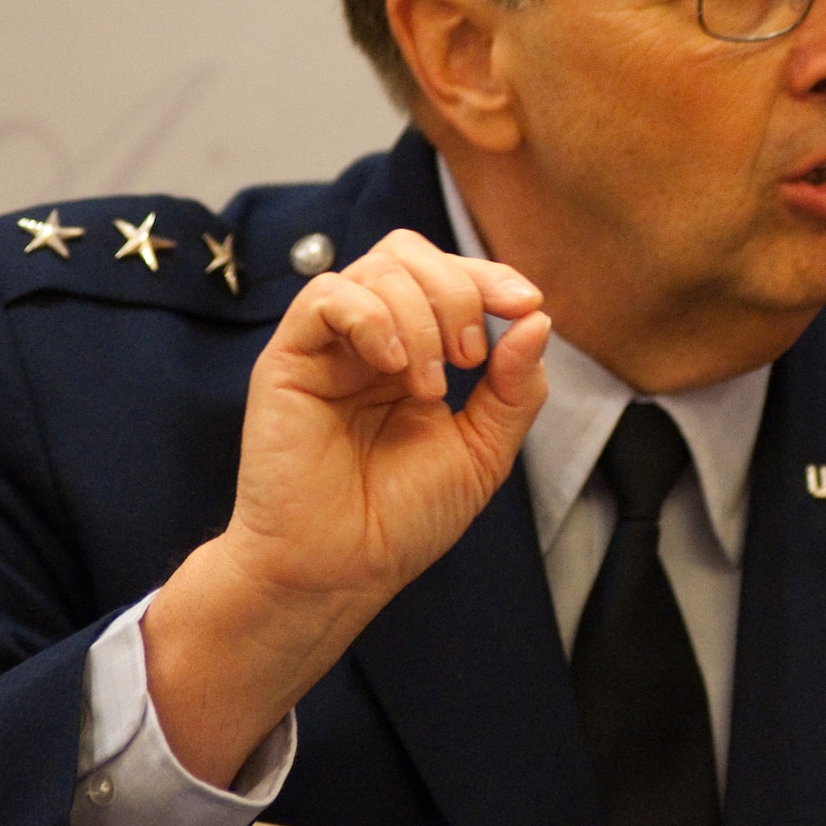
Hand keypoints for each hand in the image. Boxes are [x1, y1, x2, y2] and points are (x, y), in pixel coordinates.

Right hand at [143, 230, 549, 785]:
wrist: (340, 570)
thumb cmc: (400, 520)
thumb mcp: (483, 451)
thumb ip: (515, 388)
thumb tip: (536, 321)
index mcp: (414, 352)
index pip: (449, 277)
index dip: (491, 277)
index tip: (527, 305)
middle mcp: (368, 339)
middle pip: (410, 254)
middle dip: (458, 291)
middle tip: (470, 359)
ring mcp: (328, 346)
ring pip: (376, 268)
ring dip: (423, 316)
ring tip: (430, 386)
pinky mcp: (289, 359)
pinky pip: (326, 296)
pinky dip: (372, 316)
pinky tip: (394, 365)